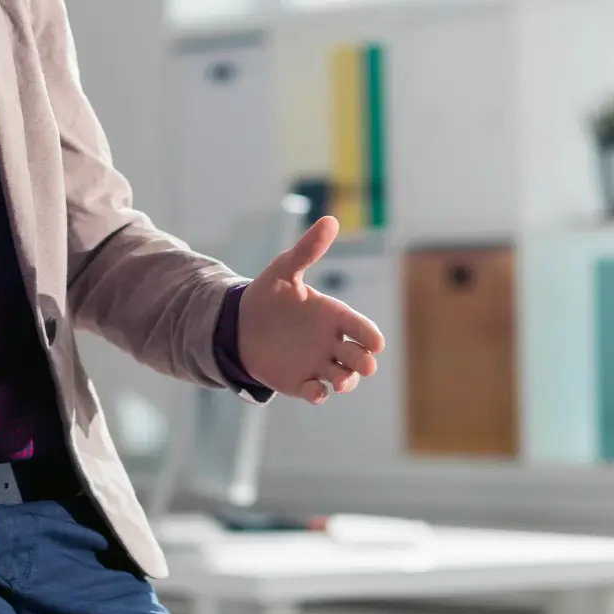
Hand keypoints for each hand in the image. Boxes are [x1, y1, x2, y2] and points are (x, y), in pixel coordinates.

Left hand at [237, 216, 384, 403]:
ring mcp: (317, 363)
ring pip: (342, 377)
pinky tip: (315, 390)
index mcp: (334, 315)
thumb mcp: (285, 269)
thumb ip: (308, 249)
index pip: (361, 328)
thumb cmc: (268, 294)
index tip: (375, 342)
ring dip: (346, 381)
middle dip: (364, 362)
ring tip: (340, 380)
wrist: (238, 323)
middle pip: (358, 356)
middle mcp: (331, 342)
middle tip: (365, 364)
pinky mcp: (299, 381)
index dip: (370, 336)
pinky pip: (315, 391)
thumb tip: (331, 219)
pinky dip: (318, 393)